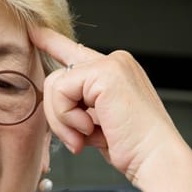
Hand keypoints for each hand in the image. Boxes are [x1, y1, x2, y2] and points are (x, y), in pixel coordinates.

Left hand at [30, 27, 182, 181]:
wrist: (156, 158)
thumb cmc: (133, 148)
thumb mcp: (99, 124)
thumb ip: (80, 107)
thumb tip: (54, 104)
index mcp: (116, 72)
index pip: (76, 52)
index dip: (53, 42)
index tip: (34, 32)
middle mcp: (115, 62)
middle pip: (58, 77)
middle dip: (58, 115)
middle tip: (77, 139)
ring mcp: (111, 64)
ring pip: (56, 84)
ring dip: (63, 120)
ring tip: (85, 137)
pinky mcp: (105, 72)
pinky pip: (61, 91)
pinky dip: (67, 117)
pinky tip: (88, 130)